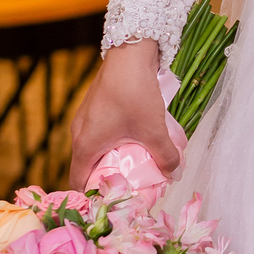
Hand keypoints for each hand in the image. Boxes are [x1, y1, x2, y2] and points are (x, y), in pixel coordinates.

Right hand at [69, 39, 181, 189]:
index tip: (115, 202)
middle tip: (132, 186)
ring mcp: (86, 118)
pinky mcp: (96, 106)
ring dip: (113, 157)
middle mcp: (79, 133)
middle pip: (88, 166)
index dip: (94, 196)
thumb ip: (165, 156)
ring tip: (138, 163)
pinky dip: (115, 141)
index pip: (79, 182)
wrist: (129, 51)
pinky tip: (136, 138)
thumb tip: (174, 174)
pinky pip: (101, 132)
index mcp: (84, 145)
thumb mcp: (153, 129)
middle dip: (109, 178)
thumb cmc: (134, 94)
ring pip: (96, 148)